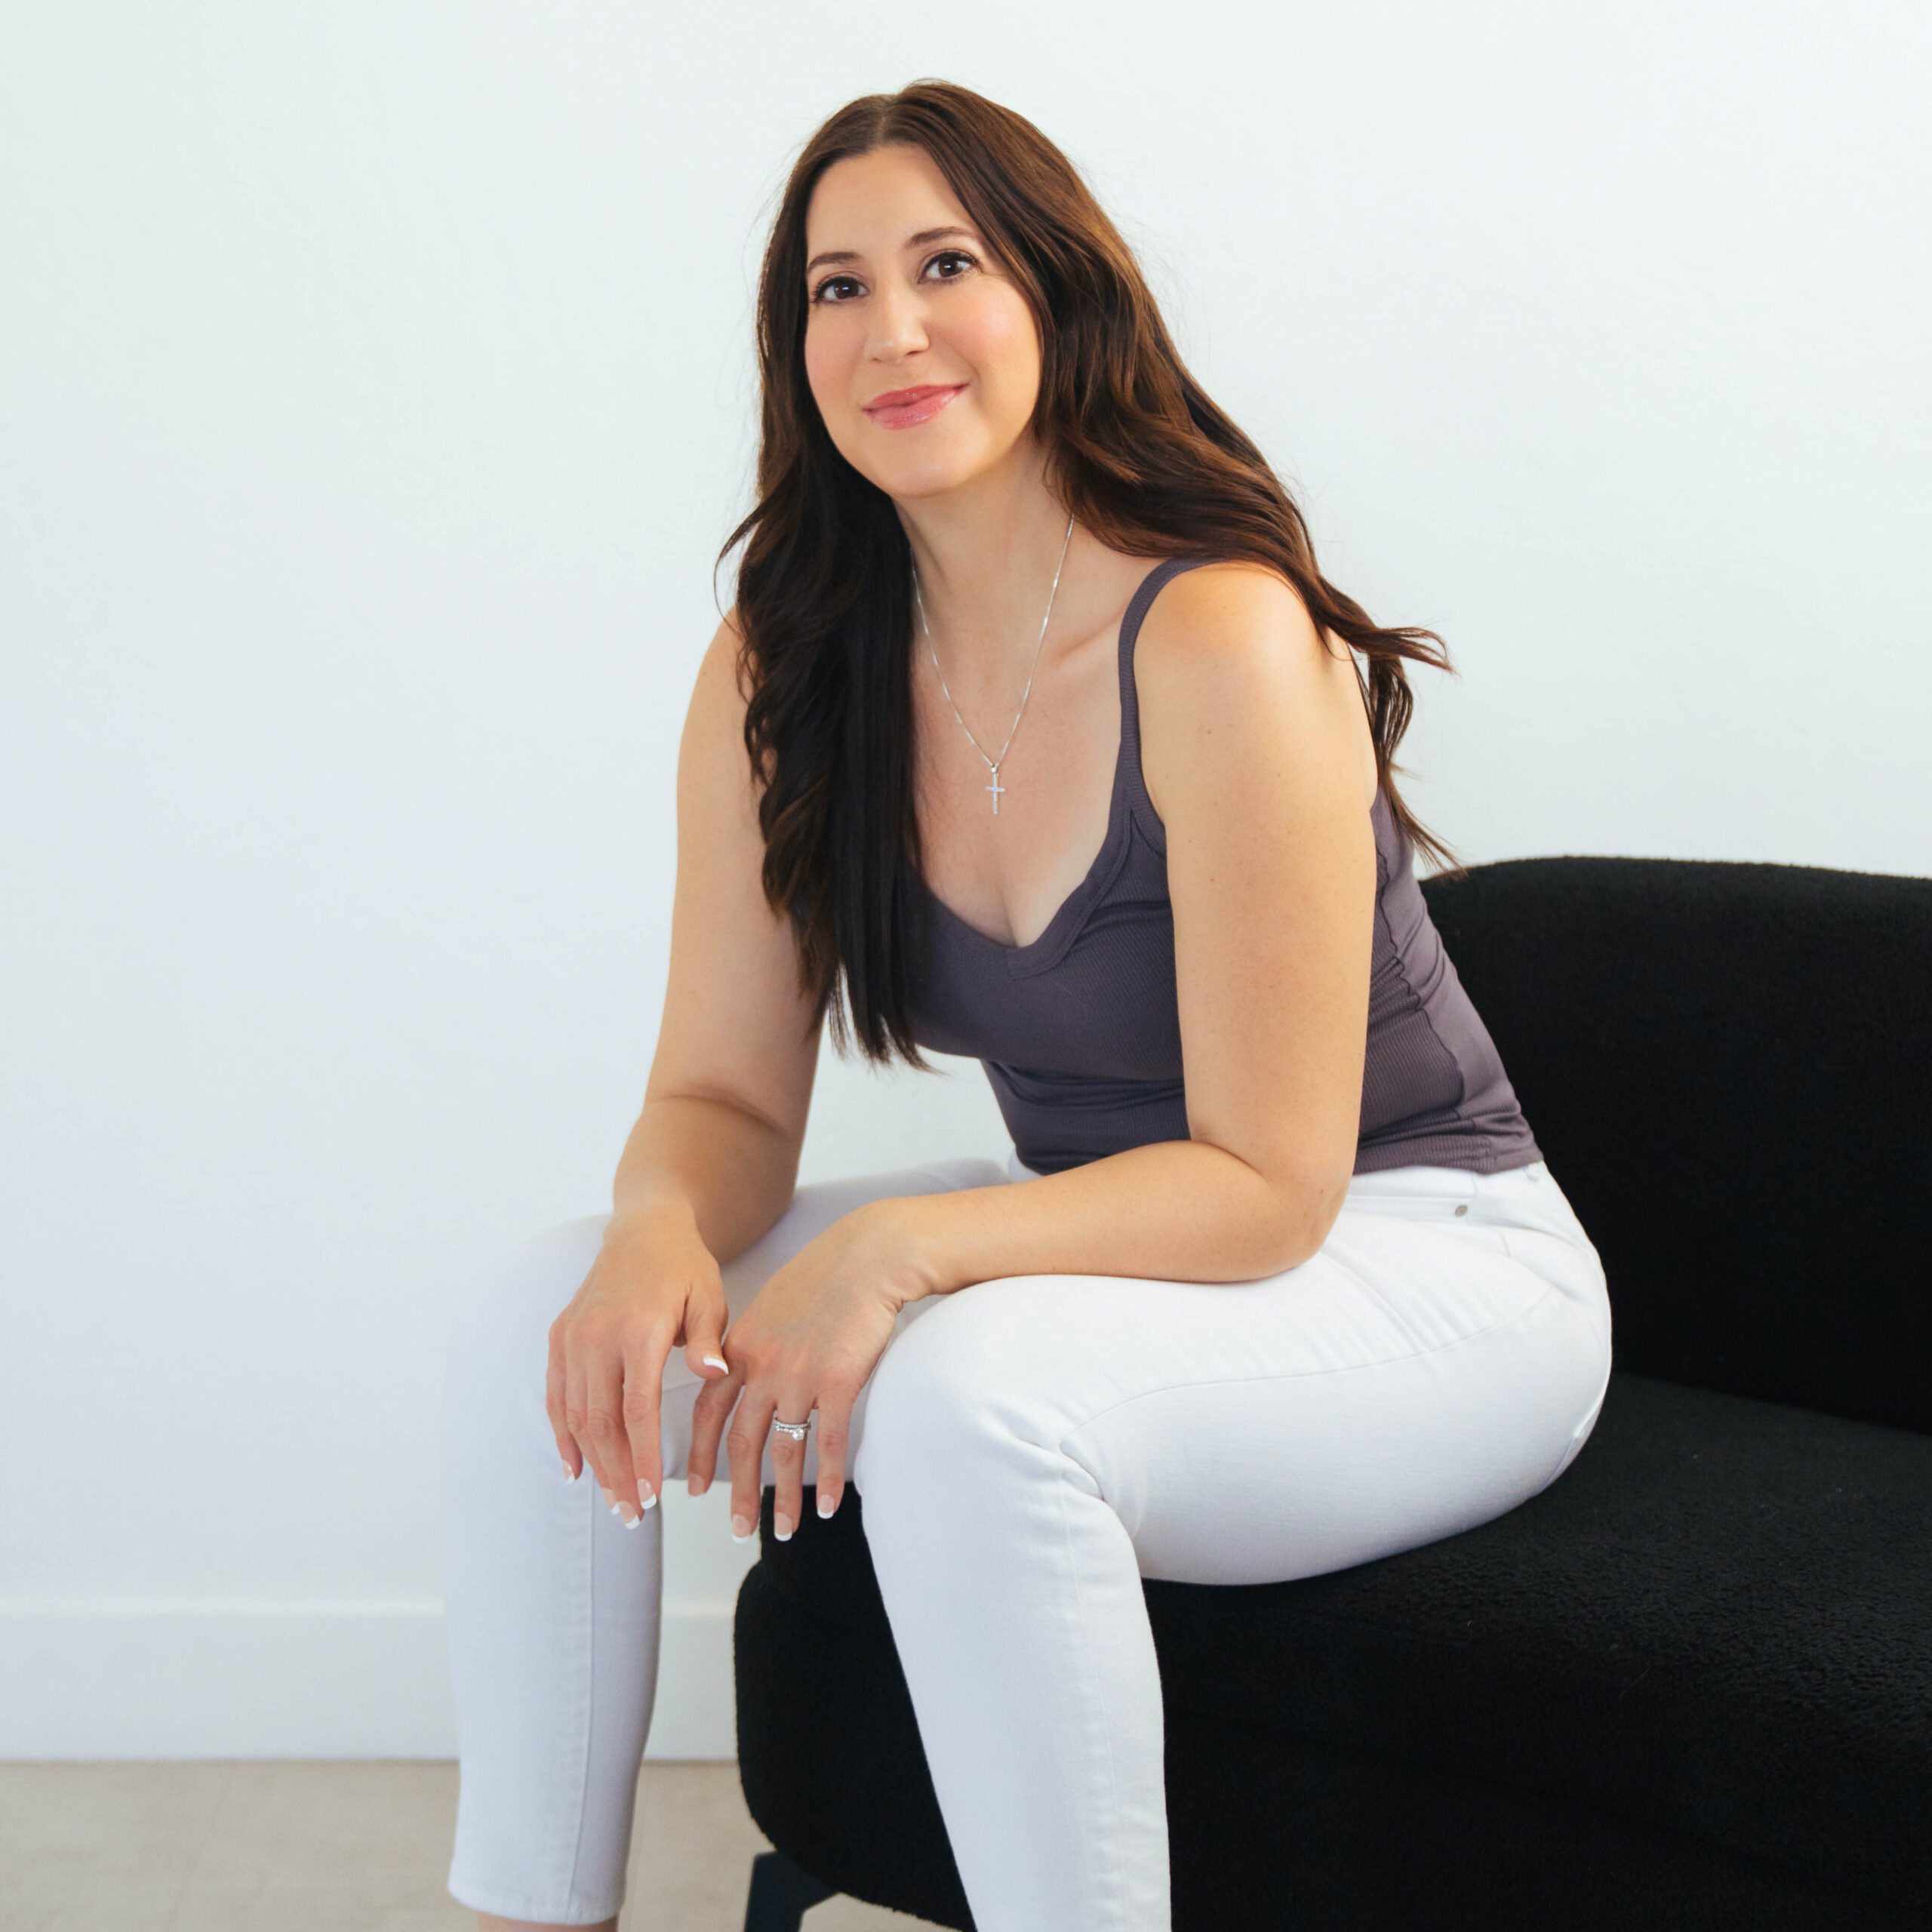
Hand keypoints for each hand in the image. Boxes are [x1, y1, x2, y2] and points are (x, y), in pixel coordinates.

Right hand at [546, 1203, 732, 1523]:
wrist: (643, 1230)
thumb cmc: (685, 1269)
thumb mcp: (709, 1297)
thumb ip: (709, 1339)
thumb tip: (712, 1373)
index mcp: (638, 1329)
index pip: (636, 1409)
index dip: (643, 1457)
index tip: (651, 1496)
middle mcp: (597, 1336)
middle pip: (600, 1422)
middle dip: (616, 1473)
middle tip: (633, 1515)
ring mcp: (572, 1337)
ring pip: (574, 1415)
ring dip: (592, 1462)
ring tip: (613, 1500)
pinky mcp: (559, 1337)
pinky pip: (556, 1395)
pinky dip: (562, 1435)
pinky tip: (574, 1468)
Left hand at [689, 1198, 941, 1539]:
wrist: (867, 1255)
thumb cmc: (826, 1276)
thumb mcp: (773, 1305)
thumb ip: (754, 1344)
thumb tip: (746, 1375)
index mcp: (740, 1348)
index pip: (708, 1411)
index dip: (700, 1453)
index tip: (694, 1489)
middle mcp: (762, 1367)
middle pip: (741, 1442)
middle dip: (737, 1492)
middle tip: (736, 1529)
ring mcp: (798, 1375)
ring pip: (783, 1451)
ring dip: (781, 1497)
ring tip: (783, 1531)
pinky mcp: (837, 1381)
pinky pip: (828, 1443)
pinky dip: (826, 1480)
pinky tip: (827, 1506)